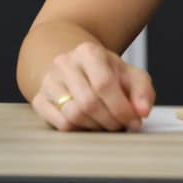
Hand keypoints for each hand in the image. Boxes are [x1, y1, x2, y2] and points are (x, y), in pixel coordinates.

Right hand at [33, 41, 154, 131]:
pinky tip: (88, 124)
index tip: (134, 120)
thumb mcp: (130, 76)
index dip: (122, 108)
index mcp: (88, 52)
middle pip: (88, 102)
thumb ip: (142, 92)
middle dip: (110, 121)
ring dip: (95, 127)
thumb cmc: (106, 74)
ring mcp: (48, 81)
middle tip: (120, 125)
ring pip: (73, 115)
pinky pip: (60, 124)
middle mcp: (64, 63)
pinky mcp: (39, 99)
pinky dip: (79, 130)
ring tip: (105, 124)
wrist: (76, 69)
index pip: (104, 84)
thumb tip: (142, 111)